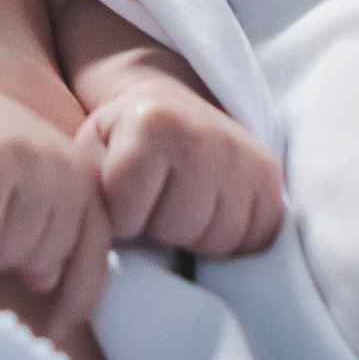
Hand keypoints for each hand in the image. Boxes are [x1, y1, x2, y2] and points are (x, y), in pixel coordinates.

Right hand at [0, 74, 113, 332]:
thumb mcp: (7, 197)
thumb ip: (35, 230)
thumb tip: (49, 278)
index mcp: (75, 172)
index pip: (97, 247)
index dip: (80, 293)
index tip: (55, 328)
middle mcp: (63, 160)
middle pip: (50, 254)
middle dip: (11, 265)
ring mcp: (29, 154)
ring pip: (18, 248)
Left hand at [77, 69, 284, 258]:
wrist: (167, 105)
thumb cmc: (119, 142)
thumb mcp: (89, 155)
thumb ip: (88, 194)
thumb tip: (90, 254)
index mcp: (151, 124)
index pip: (130, 216)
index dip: (122, 218)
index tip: (123, 196)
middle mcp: (205, 134)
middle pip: (180, 229)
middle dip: (161, 227)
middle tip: (158, 199)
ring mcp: (243, 154)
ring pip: (220, 239)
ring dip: (197, 235)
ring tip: (184, 204)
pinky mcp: (270, 174)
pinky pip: (256, 237)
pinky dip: (232, 237)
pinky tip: (212, 210)